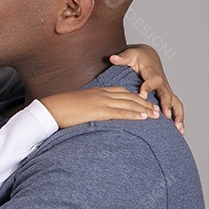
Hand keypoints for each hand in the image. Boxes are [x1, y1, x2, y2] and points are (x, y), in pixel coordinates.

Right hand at [40, 86, 159, 127]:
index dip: (135, 97)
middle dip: (145, 103)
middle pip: (129, 97)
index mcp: (98, 91)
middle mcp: (102, 94)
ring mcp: (101, 102)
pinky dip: (134, 114)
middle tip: (157, 109)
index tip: (145, 102)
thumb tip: (92, 115)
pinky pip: (120, 112)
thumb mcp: (78, 105)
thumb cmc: (61, 109)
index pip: (122, 92)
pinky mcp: (99, 111)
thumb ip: (89, 108)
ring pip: (128, 104)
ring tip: (156, 115)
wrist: (51, 108)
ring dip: (144, 109)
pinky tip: (143, 117)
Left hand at [109, 45, 185, 133]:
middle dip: (166, 104)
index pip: (152, 80)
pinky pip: (175, 107)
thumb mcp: (130, 54)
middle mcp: (161, 83)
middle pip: (167, 93)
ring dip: (177, 115)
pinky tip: (180, 130)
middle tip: (165, 115)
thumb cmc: (139, 57)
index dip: (147, 87)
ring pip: (175, 102)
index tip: (141, 95)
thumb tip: (112, 58)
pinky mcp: (166, 95)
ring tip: (178, 129)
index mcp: (152, 73)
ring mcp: (165, 89)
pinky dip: (179, 118)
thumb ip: (122, 57)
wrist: (149, 56)